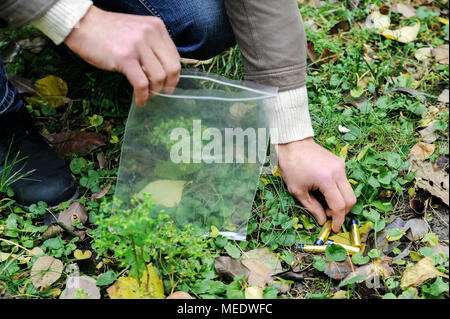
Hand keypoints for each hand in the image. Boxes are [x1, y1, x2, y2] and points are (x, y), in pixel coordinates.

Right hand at [65, 6, 180, 105]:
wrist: (83, 24)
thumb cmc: (109, 32)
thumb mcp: (138, 32)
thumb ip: (152, 47)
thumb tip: (162, 72)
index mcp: (157, 27)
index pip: (175, 57)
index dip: (174, 75)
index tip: (168, 84)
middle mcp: (150, 34)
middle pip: (172, 68)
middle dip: (168, 85)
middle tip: (161, 93)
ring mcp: (138, 45)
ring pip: (158, 77)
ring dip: (154, 92)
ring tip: (147, 96)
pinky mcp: (124, 57)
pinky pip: (141, 83)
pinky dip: (142, 96)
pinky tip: (139, 100)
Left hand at [276, 137, 356, 231]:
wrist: (293, 144)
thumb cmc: (291, 166)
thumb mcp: (298, 190)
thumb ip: (312, 207)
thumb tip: (322, 221)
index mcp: (327, 179)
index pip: (339, 206)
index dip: (338, 220)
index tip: (334, 228)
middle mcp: (338, 172)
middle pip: (350, 200)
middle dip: (343, 212)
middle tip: (329, 216)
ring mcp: (341, 166)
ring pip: (349, 191)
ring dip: (341, 201)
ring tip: (324, 202)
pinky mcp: (340, 163)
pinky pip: (344, 182)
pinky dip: (338, 191)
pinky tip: (325, 191)